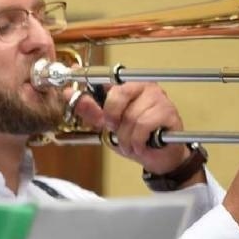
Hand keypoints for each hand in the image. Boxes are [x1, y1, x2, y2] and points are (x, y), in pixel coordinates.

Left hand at [71, 82, 202, 179]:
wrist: (158, 156)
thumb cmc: (135, 138)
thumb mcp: (106, 126)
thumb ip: (90, 110)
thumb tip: (69, 93)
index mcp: (128, 86)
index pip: (107, 81)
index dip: (93, 91)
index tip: (82, 102)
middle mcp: (144, 86)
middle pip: (119, 94)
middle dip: (112, 118)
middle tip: (115, 129)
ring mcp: (159, 97)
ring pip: (131, 115)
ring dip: (126, 137)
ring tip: (130, 143)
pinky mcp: (169, 112)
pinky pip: (144, 125)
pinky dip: (138, 140)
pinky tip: (141, 144)